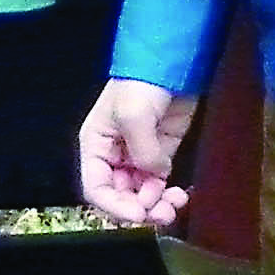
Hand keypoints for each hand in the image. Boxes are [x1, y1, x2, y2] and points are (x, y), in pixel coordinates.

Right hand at [77, 79, 198, 228]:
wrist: (172, 60)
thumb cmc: (141, 84)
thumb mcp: (133, 115)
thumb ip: (142, 151)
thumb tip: (156, 175)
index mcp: (96, 146)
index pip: (96, 187)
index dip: (113, 205)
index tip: (136, 213)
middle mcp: (114, 155)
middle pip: (120, 194)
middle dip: (139, 207)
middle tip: (161, 215)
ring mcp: (139, 153)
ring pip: (141, 191)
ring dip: (155, 204)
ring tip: (172, 209)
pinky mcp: (163, 150)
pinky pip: (160, 180)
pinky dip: (167, 192)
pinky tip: (179, 195)